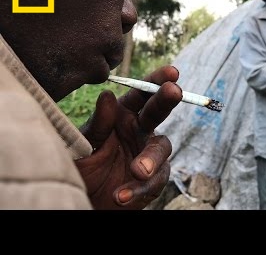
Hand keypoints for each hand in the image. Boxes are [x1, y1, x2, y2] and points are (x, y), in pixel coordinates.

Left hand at [75, 65, 181, 209]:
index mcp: (123, 115)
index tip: (172, 72)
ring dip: (151, 158)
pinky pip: (155, 180)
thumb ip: (98, 124)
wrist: (87, 200)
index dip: (157, 80)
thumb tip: (108, 96)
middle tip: (174, 91)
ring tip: (137, 170)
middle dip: (166, 99)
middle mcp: (140, 129)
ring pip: (161, 147)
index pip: (142, 93)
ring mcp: (149, 153)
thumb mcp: (85, 145)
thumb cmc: (84, 167)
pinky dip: (139, 188)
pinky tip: (121, 196)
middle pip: (158, 111)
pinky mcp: (155, 178)